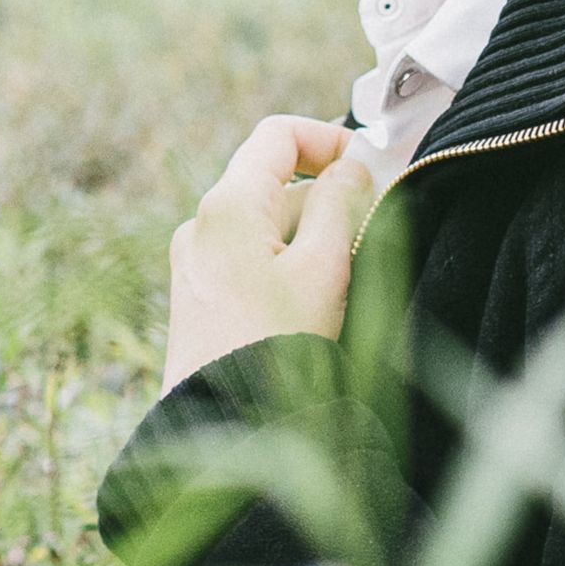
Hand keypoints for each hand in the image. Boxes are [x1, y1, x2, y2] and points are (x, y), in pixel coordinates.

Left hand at [163, 114, 375, 391]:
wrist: (221, 431)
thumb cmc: (276, 348)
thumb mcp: (324, 268)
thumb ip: (341, 203)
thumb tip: (349, 166)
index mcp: (229, 204)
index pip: (279, 135)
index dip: (329, 139)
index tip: (369, 168)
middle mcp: (202, 224)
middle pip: (277, 183)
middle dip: (328, 203)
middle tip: (368, 240)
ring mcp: (195, 262)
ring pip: (268, 225)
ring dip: (311, 241)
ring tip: (339, 291)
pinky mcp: (198, 298)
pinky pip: (250, 260)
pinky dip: (286, 267)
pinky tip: (310, 311)